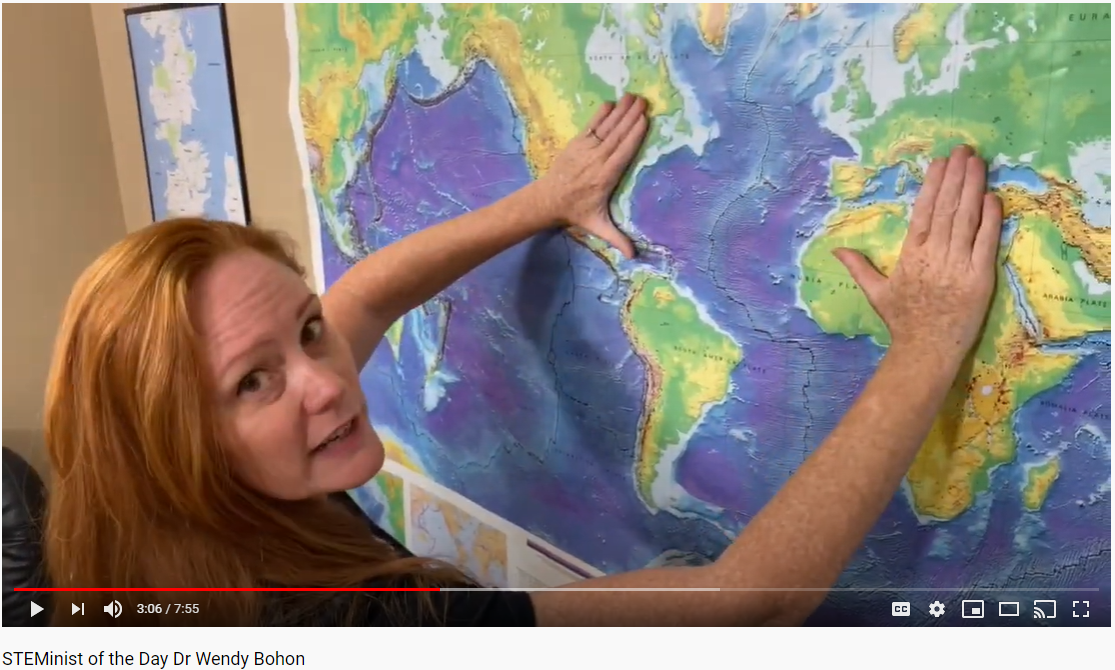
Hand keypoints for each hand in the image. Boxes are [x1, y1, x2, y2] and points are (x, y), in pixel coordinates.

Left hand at [537, 93, 648, 258]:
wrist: (547, 200)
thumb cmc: (576, 212)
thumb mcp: (597, 226)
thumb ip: (617, 238)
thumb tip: (634, 257)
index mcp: (606, 176)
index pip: (623, 152)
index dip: (634, 134)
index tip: (645, 119)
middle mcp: (597, 159)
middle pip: (617, 134)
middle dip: (630, 116)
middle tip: (644, 100)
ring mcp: (585, 149)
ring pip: (605, 127)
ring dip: (619, 111)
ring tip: (632, 96)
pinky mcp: (576, 143)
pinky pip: (591, 126)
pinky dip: (601, 114)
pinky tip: (610, 103)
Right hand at [833, 145, 1002, 365]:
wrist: (925, 352)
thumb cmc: (904, 323)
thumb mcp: (877, 293)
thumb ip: (859, 267)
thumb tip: (837, 251)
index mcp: (910, 255)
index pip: (924, 211)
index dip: (934, 184)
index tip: (941, 161)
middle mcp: (933, 255)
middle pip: (946, 208)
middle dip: (956, 176)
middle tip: (964, 150)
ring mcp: (957, 265)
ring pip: (966, 218)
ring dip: (973, 187)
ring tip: (978, 162)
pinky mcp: (980, 278)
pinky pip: (986, 242)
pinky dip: (990, 219)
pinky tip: (992, 197)